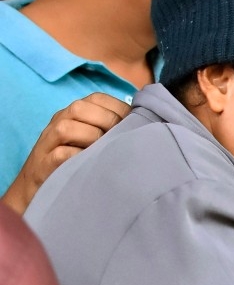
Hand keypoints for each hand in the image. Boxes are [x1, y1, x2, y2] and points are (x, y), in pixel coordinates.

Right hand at [2, 93, 129, 213]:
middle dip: (107, 121)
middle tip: (121, 139)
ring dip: (92, 139)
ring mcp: (49, 142)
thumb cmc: (77, 160)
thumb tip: (143, 122)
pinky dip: (78, 158)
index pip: (96, 98)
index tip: (133, 124)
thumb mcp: (94, 138)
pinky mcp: (44, 164)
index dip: (118, 108)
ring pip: (67, 128)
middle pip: (80, 108)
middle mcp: (59, 122)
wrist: (40, 186)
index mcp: (74, 113)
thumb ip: (111, 127)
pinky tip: (91, 164)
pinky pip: (60, 154)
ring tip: (105, 152)